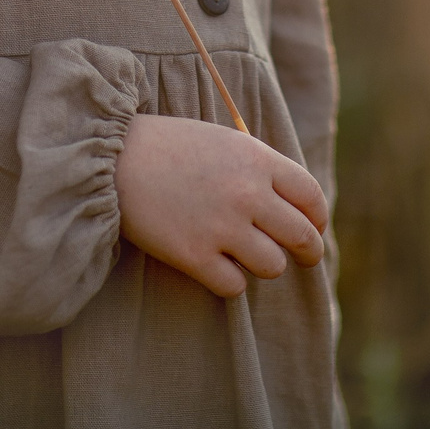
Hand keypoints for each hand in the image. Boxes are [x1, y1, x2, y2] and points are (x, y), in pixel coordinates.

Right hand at [112, 114, 328, 297]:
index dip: (318, 219)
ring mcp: (222, 226)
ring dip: (263, 265)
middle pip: (302, 237)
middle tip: (302, 258)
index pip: (311, 197)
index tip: (314, 229)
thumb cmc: (167, 146)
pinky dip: (229, 281)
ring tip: (243, 255)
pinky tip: (214, 266)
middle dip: (308, 253)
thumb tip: (292, 206)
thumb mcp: (223, 141)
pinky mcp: (194, 256)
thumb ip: (259, 169)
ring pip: (272, 266)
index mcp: (257, 159)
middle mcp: (247, 194)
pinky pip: (234, 286)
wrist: (111, 157)